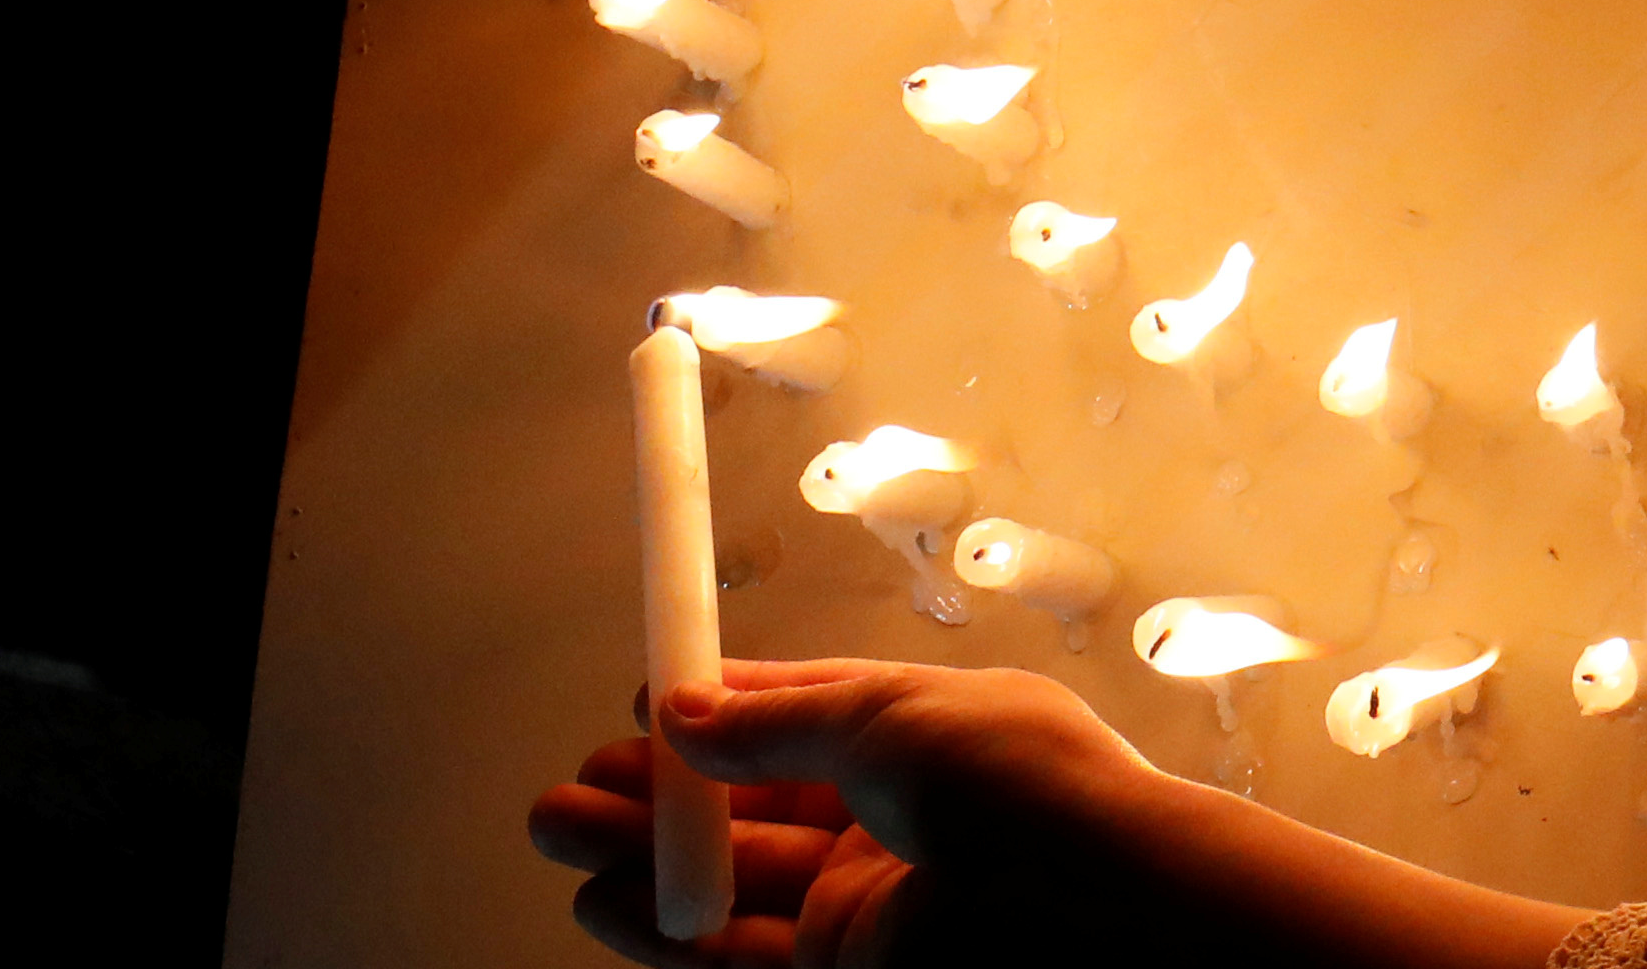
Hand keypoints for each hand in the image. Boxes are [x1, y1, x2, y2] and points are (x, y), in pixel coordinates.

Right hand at [524, 655, 1164, 964]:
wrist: (1086, 907)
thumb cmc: (1022, 785)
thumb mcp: (890, 714)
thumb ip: (780, 722)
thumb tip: (685, 708)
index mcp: (927, 734)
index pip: (808, 715)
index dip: (728, 711)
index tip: (648, 701)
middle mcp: (898, 816)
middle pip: (756, 802)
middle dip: (665, 791)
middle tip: (580, 780)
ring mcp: (870, 899)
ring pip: (735, 879)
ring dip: (648, 857)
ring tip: (560, 825)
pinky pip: (738, 952)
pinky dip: (669, 931)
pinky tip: (608, 900)